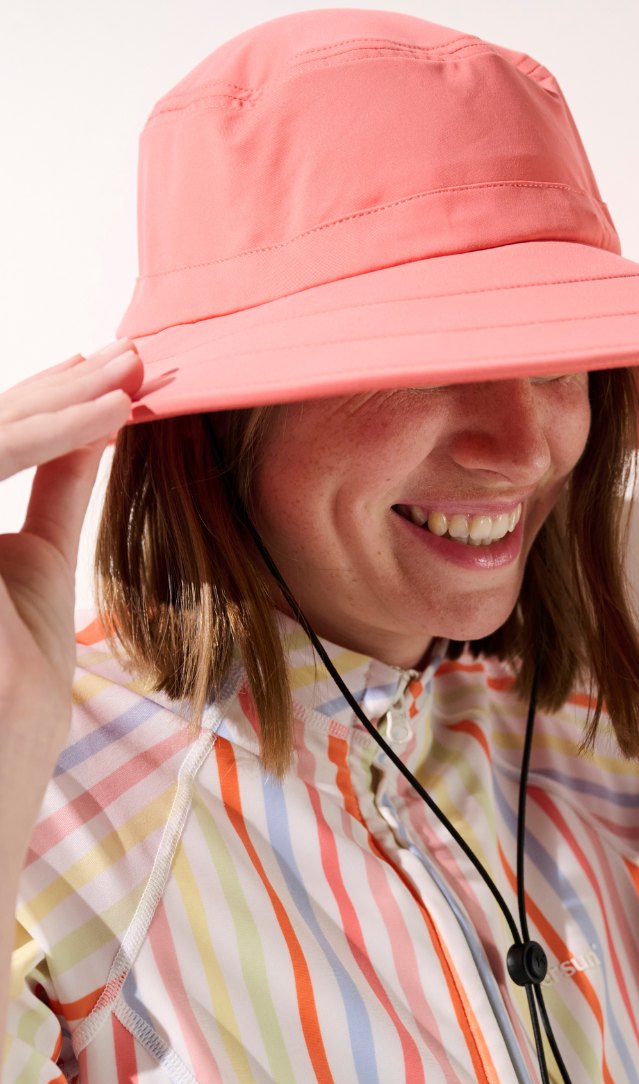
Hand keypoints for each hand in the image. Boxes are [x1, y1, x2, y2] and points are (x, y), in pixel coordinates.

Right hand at [0, 339, 142, 734]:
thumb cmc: (14, 682)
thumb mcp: (36, 560)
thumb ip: (54, 489)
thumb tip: (92, 431)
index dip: (44, 399)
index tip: (107, 374)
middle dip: (62, 385)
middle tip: (132, 354)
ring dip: (65, 398)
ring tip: (133, 374)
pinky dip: (53, 432)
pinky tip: (111, 415)